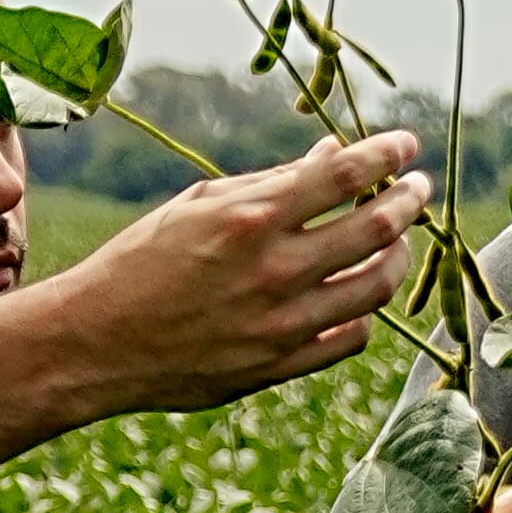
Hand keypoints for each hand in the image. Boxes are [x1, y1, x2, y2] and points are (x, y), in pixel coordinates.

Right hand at [33, 132, 427, 415]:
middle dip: (408, 201)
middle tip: (416, 189)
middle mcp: (273, 272)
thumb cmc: (139, 262)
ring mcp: (281, 325)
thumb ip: (270, 183)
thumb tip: (334, 155)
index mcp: (249, 219)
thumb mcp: (197, 205)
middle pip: (375, 229)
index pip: (345, 175)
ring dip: (397, 256)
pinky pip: (350, 339)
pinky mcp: (279, 367)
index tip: (406, 144)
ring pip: (376, 287)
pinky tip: (358, 295)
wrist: (94, 343)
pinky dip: (364, 312)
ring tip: (396, 241)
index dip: (386, 153)